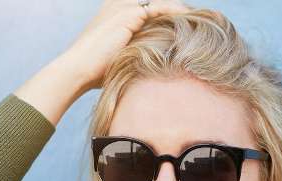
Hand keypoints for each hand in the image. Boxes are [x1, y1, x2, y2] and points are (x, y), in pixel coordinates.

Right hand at [62, 0, 191, 89]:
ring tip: (202, 19)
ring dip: (181, 10)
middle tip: (201, 20)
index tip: (190, 25)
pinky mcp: (130, 13)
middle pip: (158, 4)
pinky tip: (192, 19)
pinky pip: (160, 8)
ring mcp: (124, 7)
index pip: (151, 9)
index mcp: (117, 13)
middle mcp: (121, 5)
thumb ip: (139, 56)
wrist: (79, 70)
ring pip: (161, 4)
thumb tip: (160, 70)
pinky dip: (177, 12)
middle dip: (178, 10)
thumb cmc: (98, 73)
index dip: (170, 15)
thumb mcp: (123, 60)